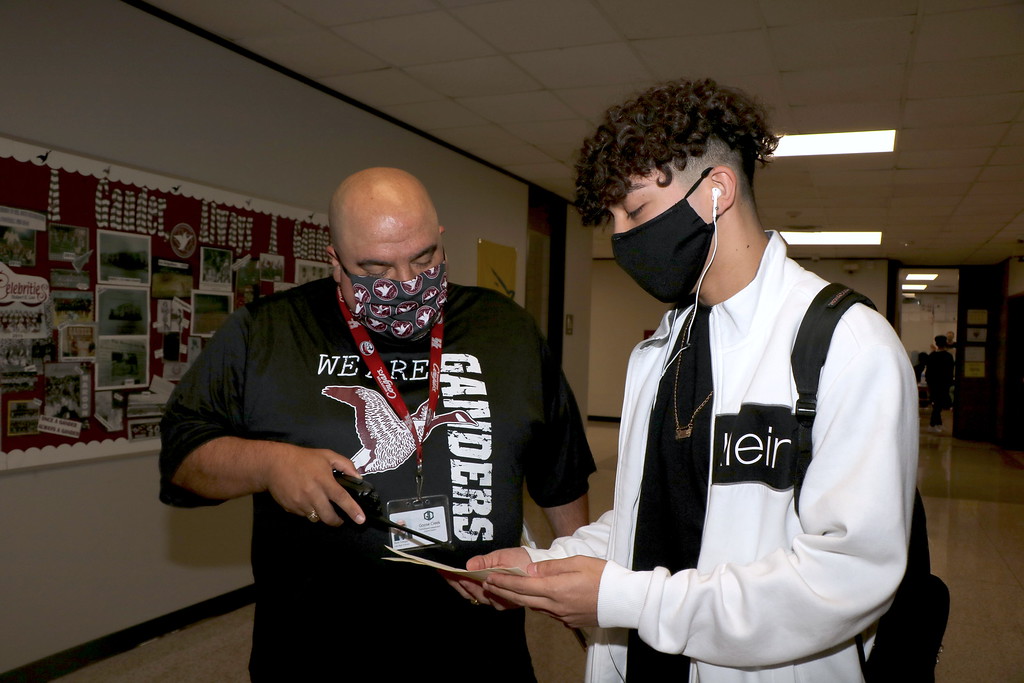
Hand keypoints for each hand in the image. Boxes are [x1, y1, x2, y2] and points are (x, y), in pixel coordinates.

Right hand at [263, 444, 364, 526]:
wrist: (273, 464)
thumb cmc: (303, 458)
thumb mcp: (327, 455)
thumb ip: (345, 465)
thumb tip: (357, 478)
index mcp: (323, 480)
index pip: (341, 498)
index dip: (352, 510)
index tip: (361, 520)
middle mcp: (312, 494)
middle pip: (329, 516)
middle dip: (337, 521)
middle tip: (340, 518)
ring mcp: (300, 503)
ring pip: (316, 518)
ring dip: (322, 515)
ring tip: (321, 505)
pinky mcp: (291, 508)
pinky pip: (304, 515)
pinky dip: (309, 512)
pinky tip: (307, 501)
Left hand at [440, 547, 532, 608]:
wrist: (541, 571)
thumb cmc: (524, 562)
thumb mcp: (506, 557)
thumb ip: (487, 562)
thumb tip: (469, 566)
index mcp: (498, 589)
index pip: (472, 586)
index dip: (457, 578)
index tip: (445, 570)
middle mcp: (497, 600)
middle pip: (470, 592)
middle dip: (455, 581)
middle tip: (442, 571)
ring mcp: (497, 602)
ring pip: (473, 596)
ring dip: (459, 585)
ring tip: (447, 574)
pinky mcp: (498, 601)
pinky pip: (479, 596)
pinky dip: (468, 587)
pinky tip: (460, 580)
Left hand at [483, 555, 605, 627]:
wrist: (624, 600)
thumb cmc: (604, 576)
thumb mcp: (578, 562)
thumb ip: (551, 567)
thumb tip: (530, 571)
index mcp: (555, 589)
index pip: (522, 585)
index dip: (503, 581)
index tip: (489, 577)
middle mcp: (555, 605)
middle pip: (523, 599)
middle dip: (503, 591)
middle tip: (488, 585)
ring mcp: (562, 616)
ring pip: (534, 606)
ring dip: (517, 598)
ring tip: (505, 590)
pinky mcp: (570, 620)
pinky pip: (547, 612)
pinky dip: (535, 604)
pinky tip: (533, 598)